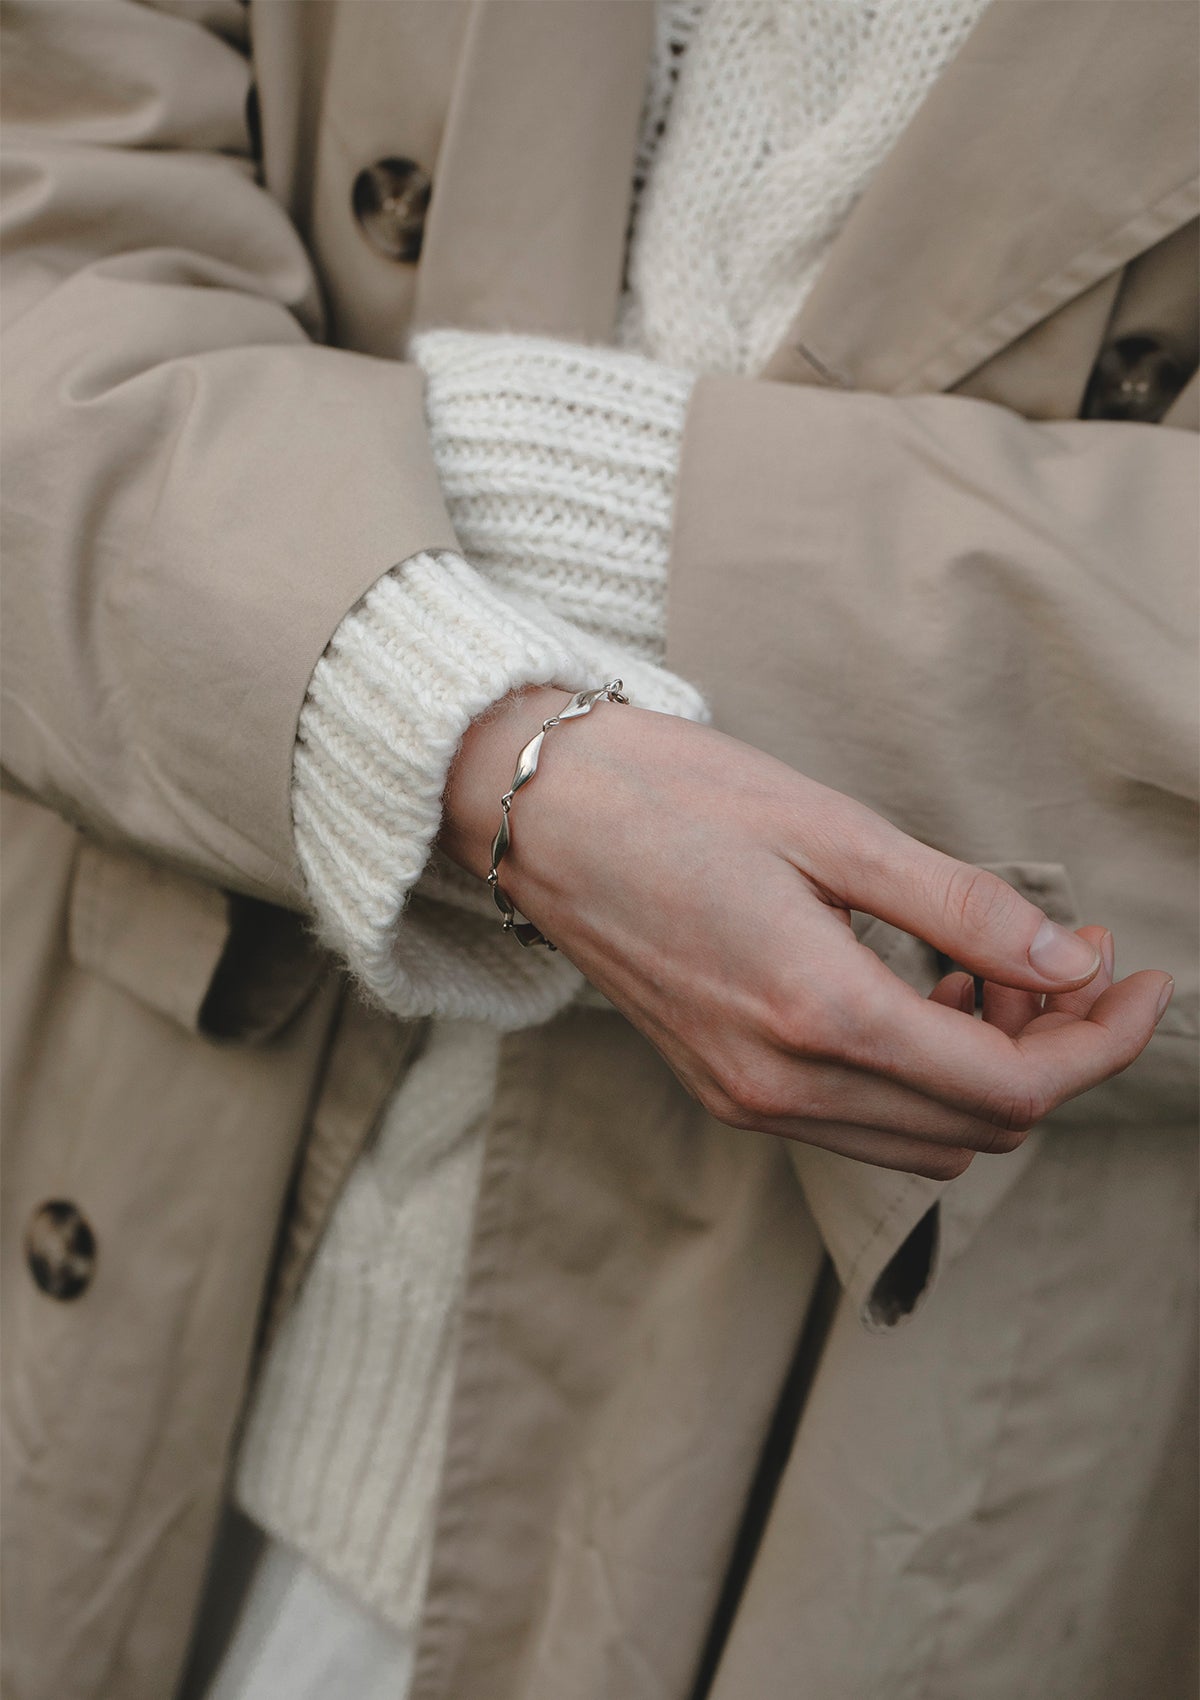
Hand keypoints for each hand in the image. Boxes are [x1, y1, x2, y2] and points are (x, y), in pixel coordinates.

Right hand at [440, 688, 1172, 1177]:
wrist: (537, 814)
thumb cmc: (674, 795)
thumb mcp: (833, 828)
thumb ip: (960, 907)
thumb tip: (1067, 960)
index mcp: (816, 1014)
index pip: (1012, 1087)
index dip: (1100, 1042)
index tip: (1140, 978)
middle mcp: (781, 1086)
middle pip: (981, 1127)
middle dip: (1054, 1052)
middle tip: (1068, 957)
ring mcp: (746, 1099)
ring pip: (926, 1140)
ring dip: (989, 1072)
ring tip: (996, 970)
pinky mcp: (726, 1088)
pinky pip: (862, 1124)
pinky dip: (922, 1079)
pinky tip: (923, 994)